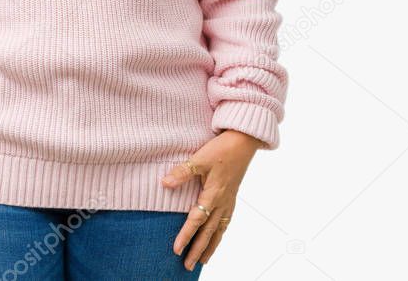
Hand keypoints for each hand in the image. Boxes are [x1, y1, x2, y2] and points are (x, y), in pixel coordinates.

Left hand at [160, 129, 263, 270]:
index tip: (176, 249)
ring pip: (219, 231)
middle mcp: (223, 202)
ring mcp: (229, 202)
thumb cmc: (221, 149)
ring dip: (210, 246)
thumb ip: (182, 172)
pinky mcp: (232, 198)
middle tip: (188, 266)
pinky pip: (226, 223)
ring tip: (203, 261)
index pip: (197, 220)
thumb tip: (165, 183)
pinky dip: (220, 235)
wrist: (243, 142)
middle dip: (198, 250)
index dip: (186, 235)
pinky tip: (216, 239)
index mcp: (214, 194)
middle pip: (209, 232)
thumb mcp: (199, 158)